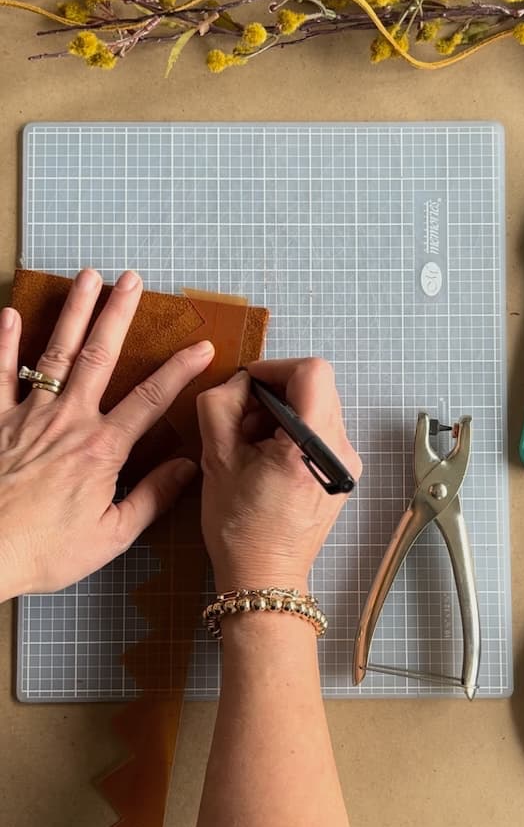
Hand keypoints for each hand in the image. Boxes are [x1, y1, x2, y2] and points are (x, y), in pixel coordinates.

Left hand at [0, 269, 214, 598]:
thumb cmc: (44, 550)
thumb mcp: (112, 535)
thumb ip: (152, 498)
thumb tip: (188, 468)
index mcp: (102, 449)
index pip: (150, 400)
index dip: (179, 370)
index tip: (201, 347)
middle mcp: (68, 420)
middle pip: (99, 356)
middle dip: (119, 314)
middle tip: (132, 280)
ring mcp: (27, 415)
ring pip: (55, 352)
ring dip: (74, 312)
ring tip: (87, 277)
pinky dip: (5, 343)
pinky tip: (11, 314)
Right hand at [197, 358, 361, 593]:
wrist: (264, 576)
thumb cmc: (240, 528)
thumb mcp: (216, 459)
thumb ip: (221, 405)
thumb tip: (238, 382)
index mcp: (312, 446)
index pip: (312, 372)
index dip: (275, 368)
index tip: (249, 385)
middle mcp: (341, 451)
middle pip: (316, 388)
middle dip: (275, 393)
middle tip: (244, 420)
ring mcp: (347, 464)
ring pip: (318, 408)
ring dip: (284, 412)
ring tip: (254, 443)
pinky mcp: (343, 474)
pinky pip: (322, 432)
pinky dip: (294, 432)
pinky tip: (270, 457)